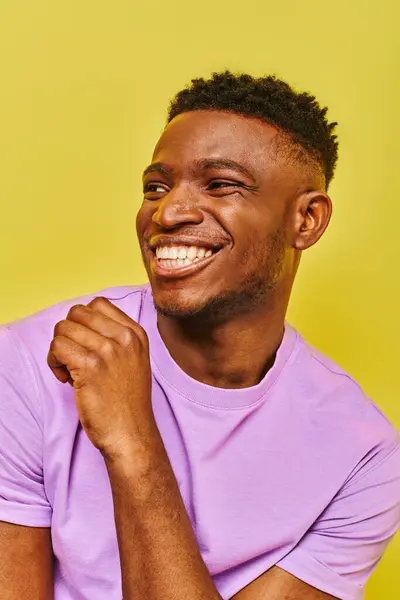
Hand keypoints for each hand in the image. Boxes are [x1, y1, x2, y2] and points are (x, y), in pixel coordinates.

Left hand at [47, 297, 155, 459]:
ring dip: (58, 349)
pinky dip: (54, 362)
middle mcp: (124, 338)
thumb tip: (81, 323)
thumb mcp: (134, 361)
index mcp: (136, 333)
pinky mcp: (90, 366)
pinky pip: (57, 347)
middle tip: (73, 357)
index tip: (85, 345)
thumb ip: (116, 338)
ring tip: (69, 370)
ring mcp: (108, 350)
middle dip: (68, 333)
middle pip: (77, 312)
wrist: (131, 433)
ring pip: (63, 328)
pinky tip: (66, 379)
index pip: (98, 304)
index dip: (83, 322)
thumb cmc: (127, 403)